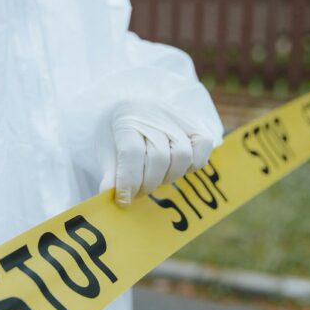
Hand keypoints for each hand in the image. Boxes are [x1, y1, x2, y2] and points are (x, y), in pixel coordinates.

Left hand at [100, 100, 218, 204]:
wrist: (130, 109)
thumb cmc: (116, 135)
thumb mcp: (105, 151)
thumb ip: (110, 173)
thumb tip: (108, 194)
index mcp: (126, 119)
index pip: (132, 152)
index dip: (129, 181)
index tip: (123, 200)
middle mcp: (153, 114)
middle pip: (159, 157)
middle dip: (148, 183)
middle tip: (139, 191)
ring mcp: (176, 117)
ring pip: (182, 154)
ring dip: (169, 176)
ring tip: (155, 179)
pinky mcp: (194, 123)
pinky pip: (203, 146)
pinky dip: (192, 164)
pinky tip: (175, 167)